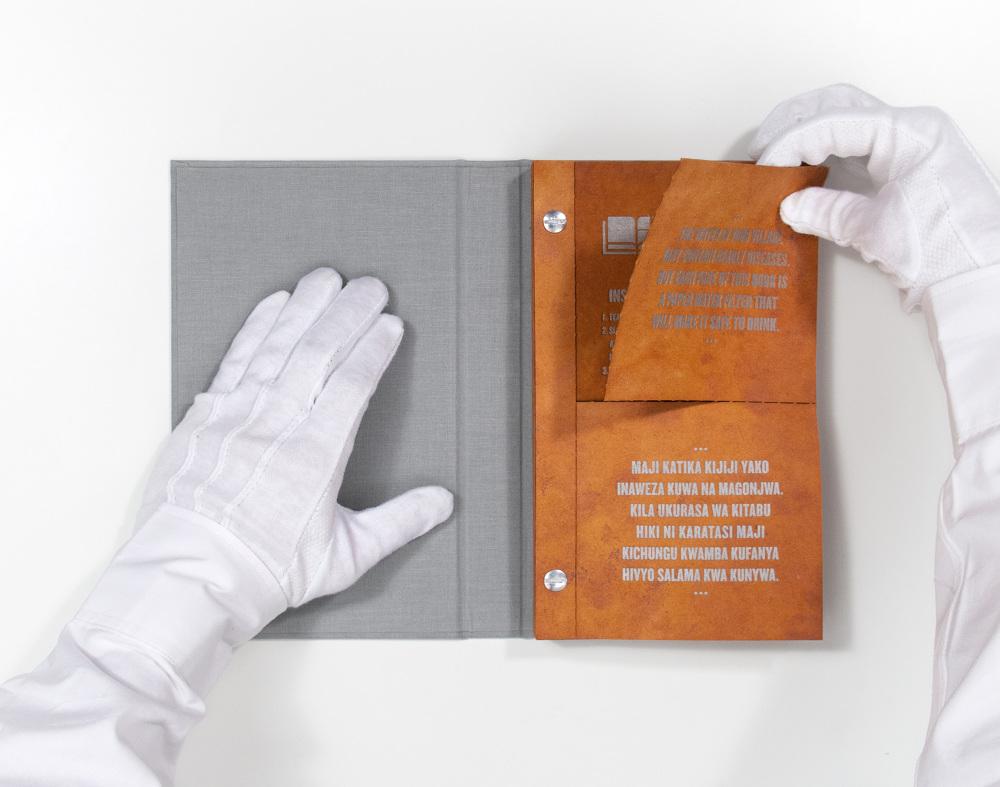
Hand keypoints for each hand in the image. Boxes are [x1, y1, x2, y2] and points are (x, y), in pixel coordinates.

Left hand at [139, 267, 453, 607]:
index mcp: (318, 454)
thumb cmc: (269, 571)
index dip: (374, 348)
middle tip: (371, 285)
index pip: (354, 384)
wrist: (191, 578)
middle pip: (320, 352)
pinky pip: (237, 358)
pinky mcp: (207, 414)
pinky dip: (257, 326)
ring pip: (279, 346)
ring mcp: (239, 414)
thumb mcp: (347, 556)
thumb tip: (443, 501)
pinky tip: (275, 303)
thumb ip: (399, 523)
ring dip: (306, 308)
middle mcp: (279, 424)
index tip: (391, 324)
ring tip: (328, 278)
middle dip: (349, 313)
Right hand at [749, 84, 999, 309]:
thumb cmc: (950, 252)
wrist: (980, 280)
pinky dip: (826, 157)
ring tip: (779, 164)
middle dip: (795, 126)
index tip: (765, 167)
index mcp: (909, 133)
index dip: (791, 143)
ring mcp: (909, 149)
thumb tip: (790, 205)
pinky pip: (857, 150)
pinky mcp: (905, 171)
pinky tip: (805, 177)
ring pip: (846, 124)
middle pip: (838, 107)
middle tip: (764, 152)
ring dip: (809, 139)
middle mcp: (911, 132)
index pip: (834, 121)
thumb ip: (827, 212)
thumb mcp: (877, 230)